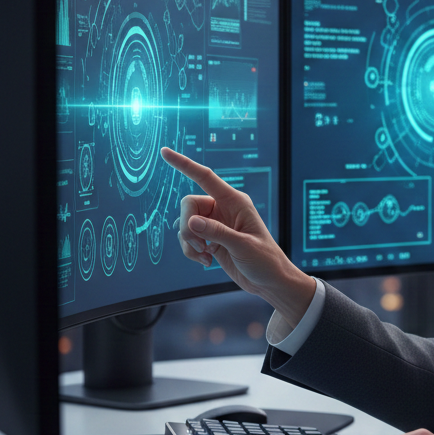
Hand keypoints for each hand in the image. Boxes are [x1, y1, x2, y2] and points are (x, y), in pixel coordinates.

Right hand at [161, 148, 314, 325]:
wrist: (269, 282)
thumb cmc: (265, 260)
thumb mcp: (243, 246)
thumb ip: (217, 232)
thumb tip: (190, 222)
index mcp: (235, 201)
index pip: (205, 177)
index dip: (184, 164)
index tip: (165, 152)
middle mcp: (223, 208)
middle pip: (188, 205)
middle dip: (187, 226)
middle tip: (200, 245)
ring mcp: (215, 223)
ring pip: (185, 223)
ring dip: (189, 242)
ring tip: (205, 257)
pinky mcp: (210, 238)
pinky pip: (188, 238)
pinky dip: (191, 250)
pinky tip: (206, 261)